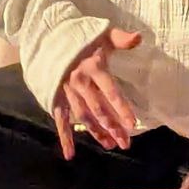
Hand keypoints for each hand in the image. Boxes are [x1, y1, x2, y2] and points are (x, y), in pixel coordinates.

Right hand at [52, 28, 140, 159]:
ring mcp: (66, 92)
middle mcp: (80, 82)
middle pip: (98, 109)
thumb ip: (120, 38)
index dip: (121, 107)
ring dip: (96, 132)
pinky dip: (64, 138)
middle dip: (112, 127)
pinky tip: (70, 154)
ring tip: (110, 145)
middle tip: (125, 143)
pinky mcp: (56, 98)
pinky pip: (60, 120)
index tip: (132, 123)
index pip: (110, 91)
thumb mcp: (102, 33)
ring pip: (83, 117)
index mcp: (93, 68)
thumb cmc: (81, 36)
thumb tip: (139, 38)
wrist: (49, 36)